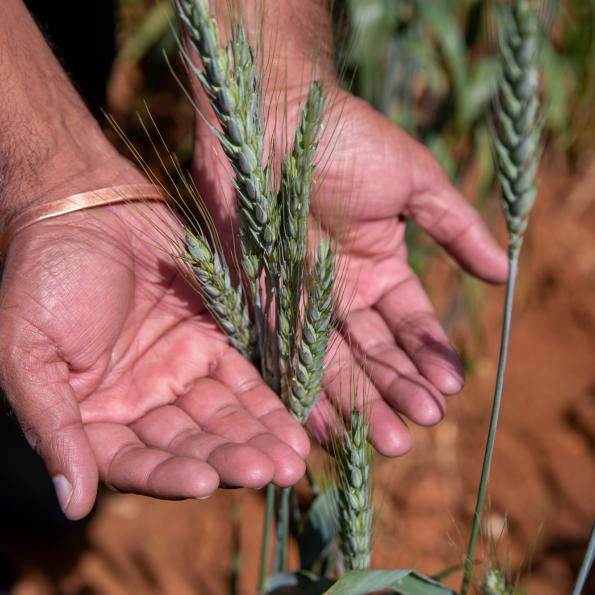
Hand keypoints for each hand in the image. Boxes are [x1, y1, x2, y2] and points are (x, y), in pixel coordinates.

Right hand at [0, 201, 308, 519]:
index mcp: (92, 414)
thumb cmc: (42, 277)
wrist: (85, 208)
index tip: (205, 482)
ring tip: (291, 463)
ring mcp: (177, 371)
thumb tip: (71, 504)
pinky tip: (292, 431)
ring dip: (257, 441)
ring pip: (221, 418)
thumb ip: (52, 425)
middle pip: (189, 445)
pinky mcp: (209, 341)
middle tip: (271, 474)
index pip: (133, 463)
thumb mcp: (27, 353)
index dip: (168, 475)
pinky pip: (241, 379)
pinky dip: (265, 405)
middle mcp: (139, 402)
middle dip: (229, 461)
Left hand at [192, 87, 506, 455]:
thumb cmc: (347, 139)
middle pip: (373, 353)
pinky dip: (301, 386)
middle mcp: (342, 293)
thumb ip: (454, 228)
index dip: (430, 354)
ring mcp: (300, 301)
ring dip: (358, 401)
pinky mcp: (258, 301)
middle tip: (415, 432)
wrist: (273, 116)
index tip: (450, 388)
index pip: (411, 323)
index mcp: (380, 267)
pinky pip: (282, 352)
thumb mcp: (414, 181)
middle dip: (396, 390)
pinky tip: (322, 421)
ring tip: (382, 441)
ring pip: (332, 362)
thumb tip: (504, 272)